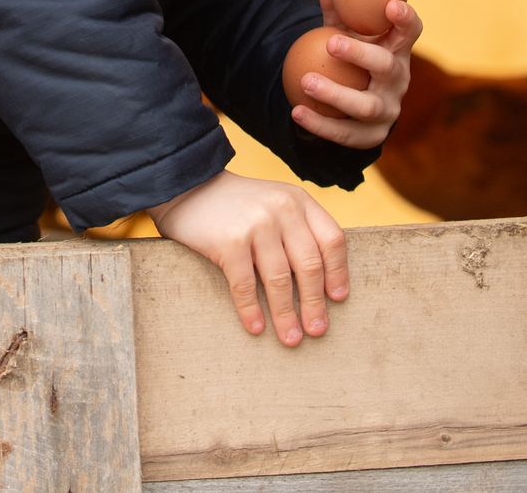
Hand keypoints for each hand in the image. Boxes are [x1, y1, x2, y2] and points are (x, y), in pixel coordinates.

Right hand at [150, 171, 349, 345]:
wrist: (188, 187)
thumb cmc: (237, 205)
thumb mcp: (275, 203)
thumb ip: (298, 229)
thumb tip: (322, 283)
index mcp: (299, 201)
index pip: (332, 240)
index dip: (338, 272)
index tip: (337, 299)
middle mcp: (282, 209)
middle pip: (309, 264)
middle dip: (315, 303)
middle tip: (317, 330)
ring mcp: (256, 224)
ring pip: (280, 279)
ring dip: (287, 314)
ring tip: (291, 338)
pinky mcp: (230, 241)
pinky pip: (245, 285)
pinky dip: (251, 310)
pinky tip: (255, 328)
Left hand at [294, 0, 419, 148]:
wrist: (352, 107)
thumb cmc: (350, 57)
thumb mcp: (343, 31)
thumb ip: (336, 7)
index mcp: (397, 50)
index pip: (411, 31)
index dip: (406, 19)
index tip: (390, 5)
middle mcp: (398, 80)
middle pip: (387, 67)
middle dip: (361, 54)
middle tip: (331, 42)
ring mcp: (388, 110)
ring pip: (366, 106)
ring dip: (335, 93)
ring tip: (306, 81)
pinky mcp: (372, 137)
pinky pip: (346, 133)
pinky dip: (320, 124)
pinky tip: (297, 111)